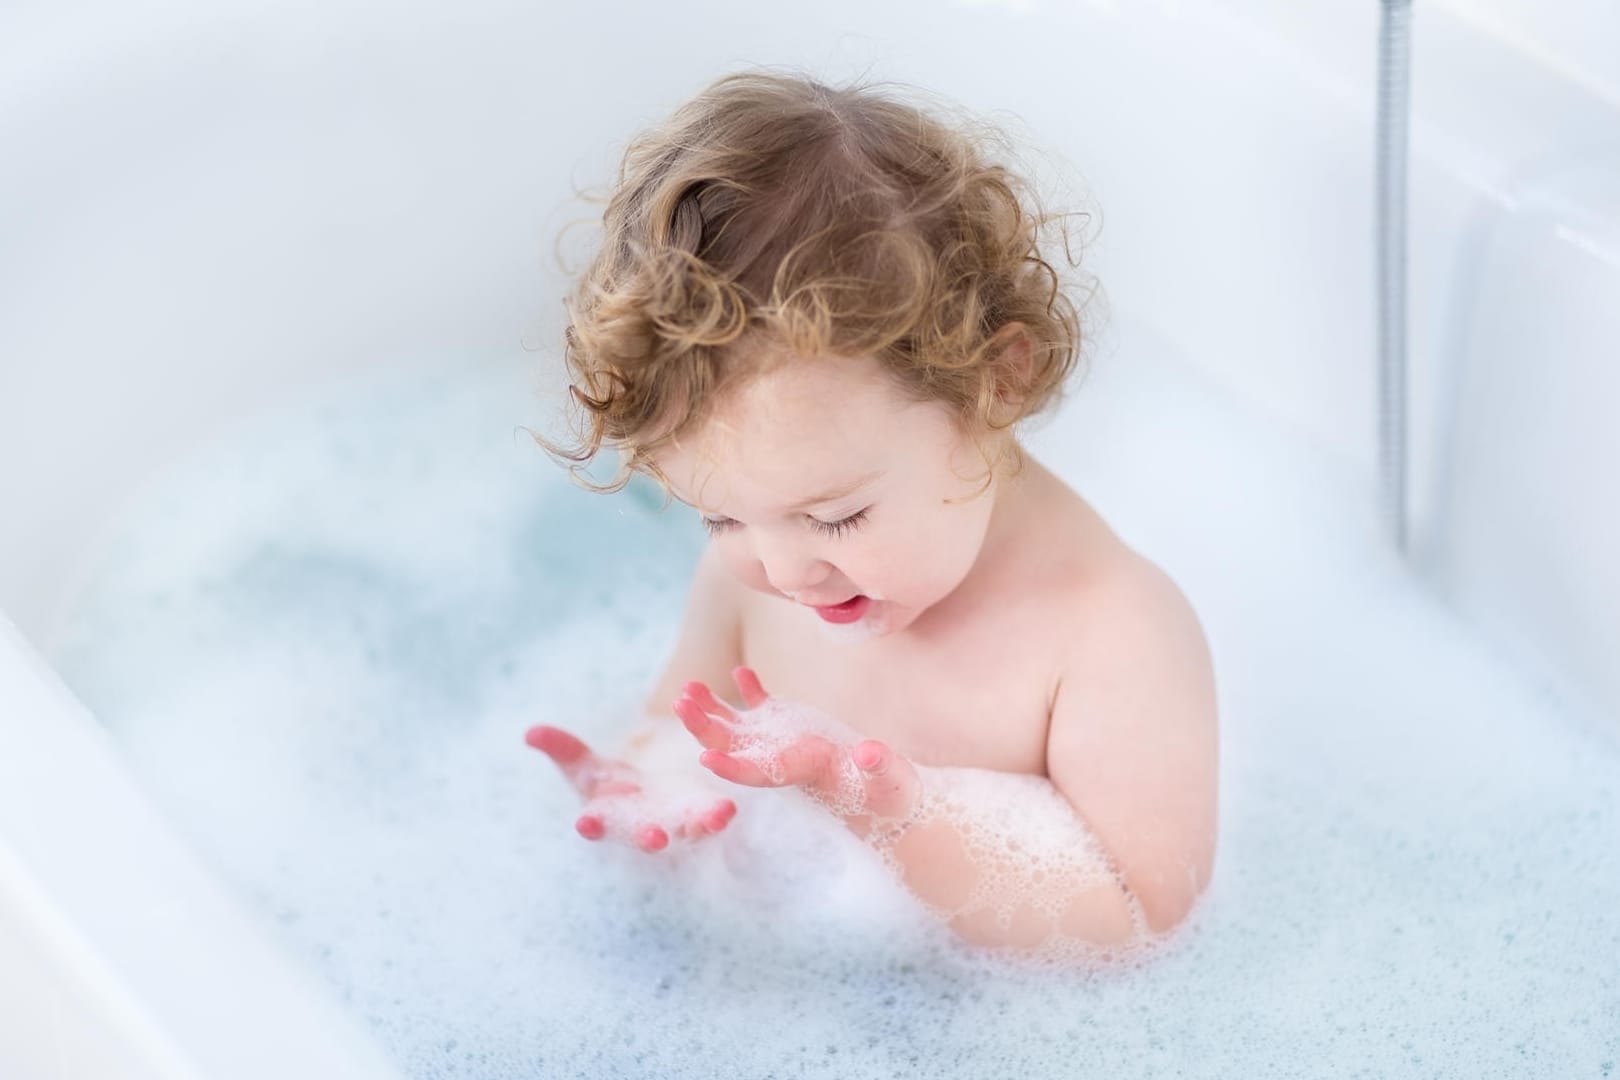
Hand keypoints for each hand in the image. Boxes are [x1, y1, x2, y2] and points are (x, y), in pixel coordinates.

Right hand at [525, 724, 736, 852]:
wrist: (645, 799)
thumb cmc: (608, 785)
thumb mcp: (582, 766)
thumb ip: (560, 749)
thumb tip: (530, 731)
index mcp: (608, 817)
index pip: (596, 825)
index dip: (590, 825)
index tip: (585, 824)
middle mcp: (639, 827)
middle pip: (642, 836)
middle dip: (648, 837)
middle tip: (654, 837)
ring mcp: (671, 826)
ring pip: (684, 830)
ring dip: (699, 825)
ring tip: (717, 816)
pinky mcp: (696, 816)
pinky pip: (708, 818)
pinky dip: (717, 815)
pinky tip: (728, 809)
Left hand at [673, 667, 919, 820]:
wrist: (886, 792)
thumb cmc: (889, 791)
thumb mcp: (889, 781)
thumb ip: (879, 767)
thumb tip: (869, 752)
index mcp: (800, 774)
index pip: (759, 775)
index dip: (732, 769)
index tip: (705, 761)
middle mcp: (780, 760)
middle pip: (732, 748)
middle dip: (704, 729)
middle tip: (679, 704)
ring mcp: (781, 743)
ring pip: (736, 728)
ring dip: (711, 710)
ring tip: (688, 688)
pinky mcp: (791, 728)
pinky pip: (762, 709)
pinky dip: (749, 690)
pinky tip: (740, 670)